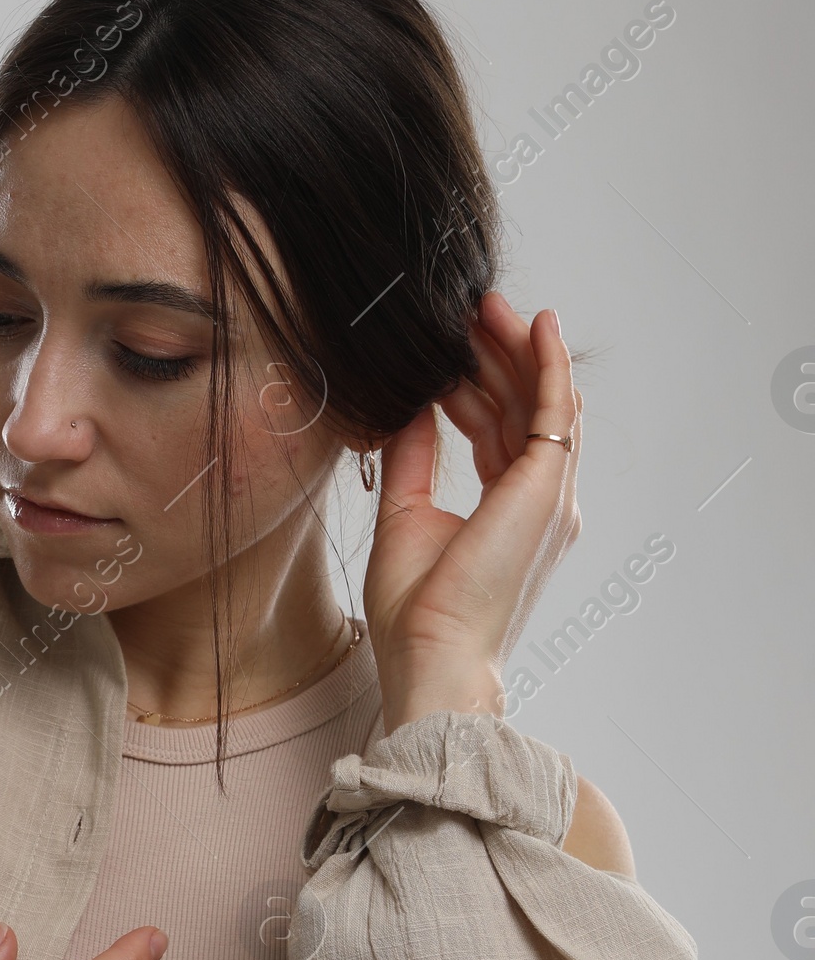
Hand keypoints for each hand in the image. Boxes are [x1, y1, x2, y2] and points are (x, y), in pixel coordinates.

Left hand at [361, 291, 582, 729]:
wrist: (432, 652)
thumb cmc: (415, 610)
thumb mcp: (404, 514)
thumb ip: (413, 457)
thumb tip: (410, 408)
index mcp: (510, 512)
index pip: (499, 431)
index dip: (476, 386)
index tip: (446, 353)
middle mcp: (540, 501)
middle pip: (524, 408)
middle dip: (497, 356)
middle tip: (469, 312)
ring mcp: (550, 494)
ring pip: (541, 400)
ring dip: (517, 349)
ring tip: (487, 307)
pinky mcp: (547, 486)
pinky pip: (555, 408)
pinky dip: (548, 363)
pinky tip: (535, 324)